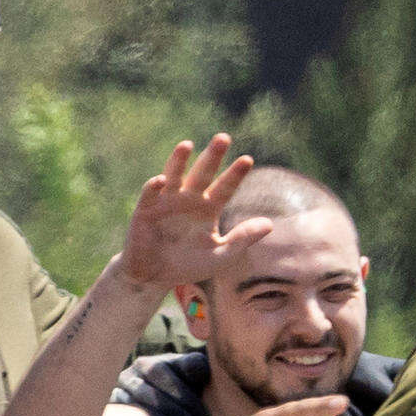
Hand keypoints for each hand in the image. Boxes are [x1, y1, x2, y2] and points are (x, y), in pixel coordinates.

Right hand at [113, 134, 271, 295]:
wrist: (154, 277)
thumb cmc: (188, 265)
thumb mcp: (220, 256)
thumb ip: (242, 239)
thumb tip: (270, 225)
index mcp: (209, 207)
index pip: (225, 186)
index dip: (235, 174)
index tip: (247, 160)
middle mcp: (189, 198)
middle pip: (203, 172)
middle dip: (212, 156)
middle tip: (223, 138)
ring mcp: (167, 201)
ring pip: (175, 174)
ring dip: (179, 160)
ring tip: (187, 145)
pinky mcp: (146, 209)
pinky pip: (150, 193)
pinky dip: (154, 186)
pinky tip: (161, 180)